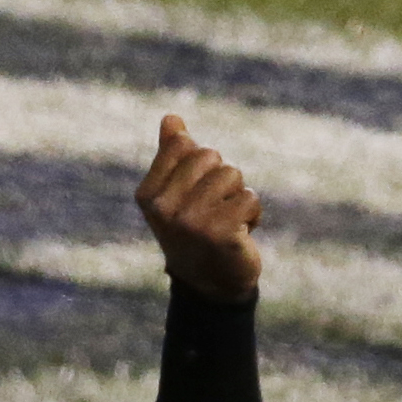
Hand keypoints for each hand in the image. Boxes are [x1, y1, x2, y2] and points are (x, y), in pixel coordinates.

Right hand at [135, 116, 262, 297]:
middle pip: (210, 156)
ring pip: (232, 175)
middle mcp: (164, 209)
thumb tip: (171, 118)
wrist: (211, 284)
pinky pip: (249, 198)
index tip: (196, 189)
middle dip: (221, 178)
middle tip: (214, 209)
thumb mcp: (177, 193)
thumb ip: (172, 155)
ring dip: (238, 196)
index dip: (201, 161)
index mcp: (148, 195)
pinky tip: (240, 233)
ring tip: (227, 221)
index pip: (183, 144)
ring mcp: (191, 222)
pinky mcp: (220, 233)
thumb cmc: (194, 230)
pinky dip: (253, 213)